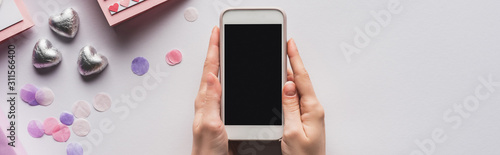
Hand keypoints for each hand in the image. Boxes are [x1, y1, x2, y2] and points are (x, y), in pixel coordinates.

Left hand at [192, 26, 228, 154]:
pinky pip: (230, 95)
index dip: (214, 49)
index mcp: (205, 101)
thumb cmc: (207, 151)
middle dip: (219, 52)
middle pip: (215, 71)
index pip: (210, 69)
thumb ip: (211, 100)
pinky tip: (238, 81)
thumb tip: (212, 77)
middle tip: (223, 37)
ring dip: (227, 66)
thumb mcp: (210, 124)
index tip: (217, 33)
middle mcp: (210, 103)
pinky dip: (234, 84)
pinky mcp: (224, 117)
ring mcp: (217, 110)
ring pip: (223, 82)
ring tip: (229, 51)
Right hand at [281, 39, 325, 154]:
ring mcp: (310, 114)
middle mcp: (313, 109)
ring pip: (296, 91)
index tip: (290, 44)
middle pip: (299, 81)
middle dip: (290, 64)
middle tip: (281, 49)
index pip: (301, 78)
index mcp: (312, 109)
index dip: (295, 59)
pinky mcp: (305, 119)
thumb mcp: (292, 131)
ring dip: (287, 78)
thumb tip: (287, 86)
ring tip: (277, 66)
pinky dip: (286, 92)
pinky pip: (295, 100)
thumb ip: (289, 107)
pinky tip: (280, 88)